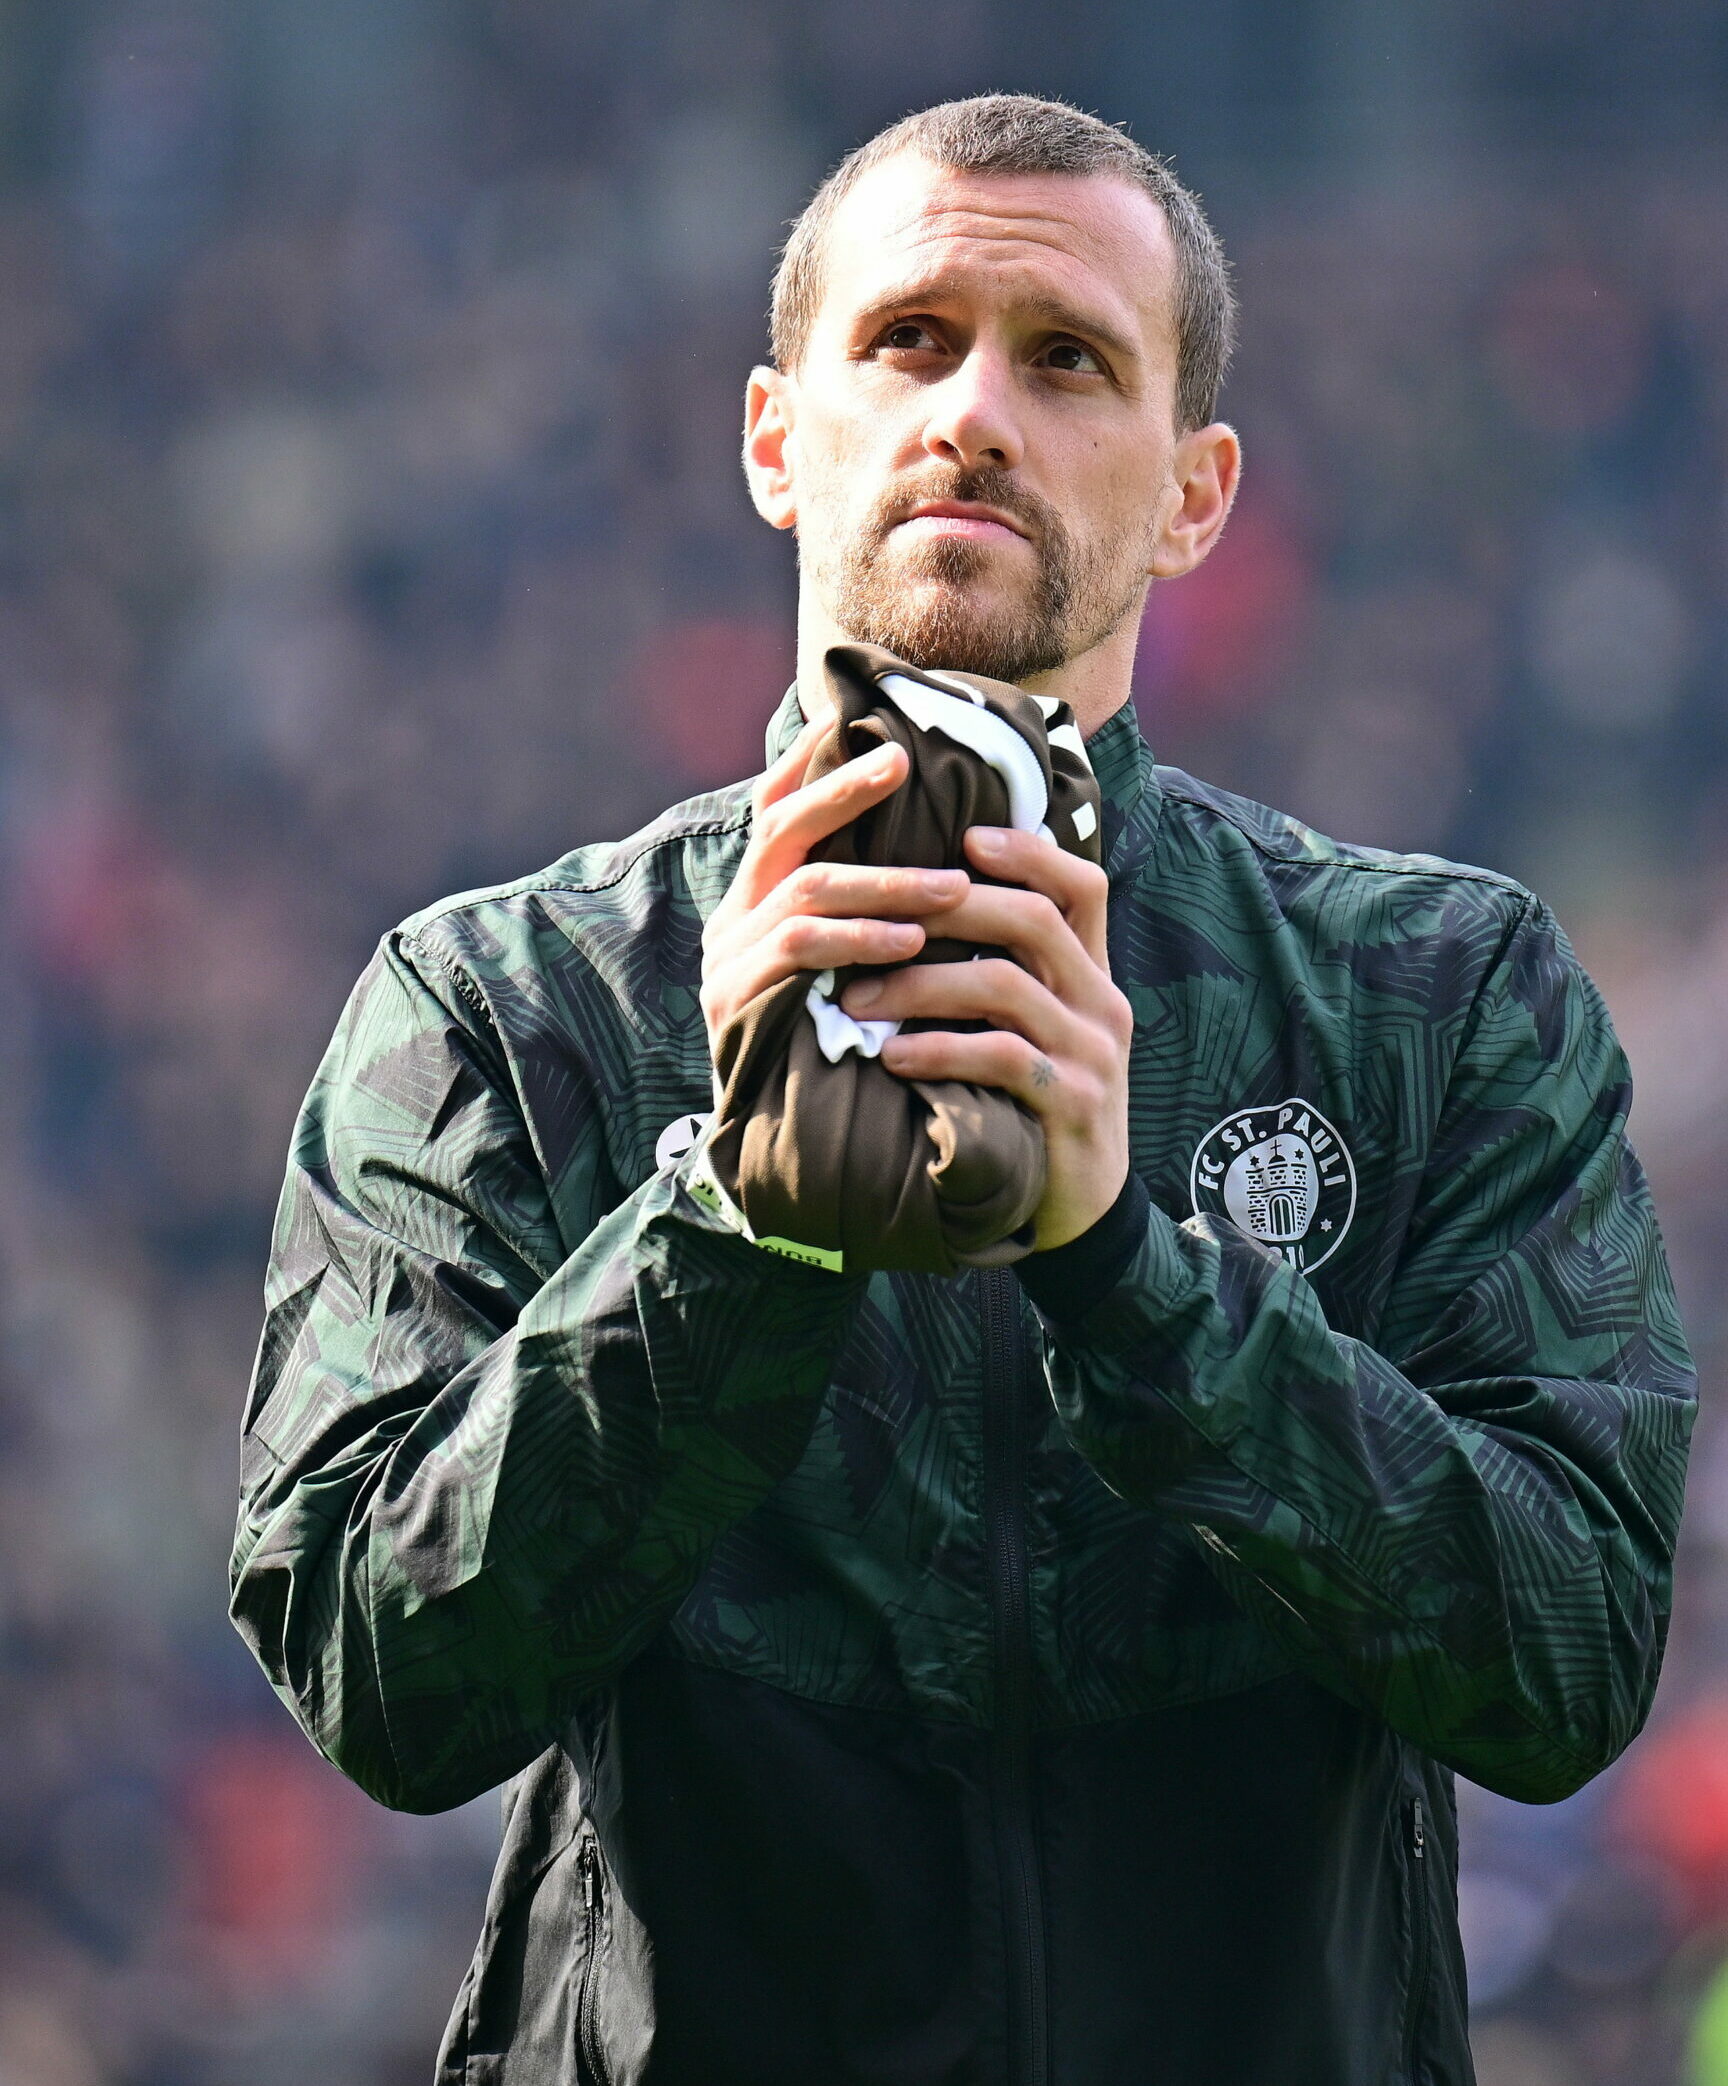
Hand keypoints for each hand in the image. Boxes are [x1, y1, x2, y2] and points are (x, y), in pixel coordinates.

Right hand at [700, 722, 969, 1059]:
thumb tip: (942, 854)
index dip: (807, 762)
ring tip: (951, 888)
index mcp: (757, 899)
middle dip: (844, 790)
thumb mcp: (850, 967)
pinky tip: (909, 943)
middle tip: (904, 761)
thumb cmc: (838, 1046)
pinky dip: (858, 939)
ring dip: (884, 883)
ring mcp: (727, 958)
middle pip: (782, 828)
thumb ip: (867, 910)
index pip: (774, 811)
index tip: (850, 717)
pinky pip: (799, 950)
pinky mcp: (733, 1001)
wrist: (787, 1144)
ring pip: (805, 889)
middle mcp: (732, 918)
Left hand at [839, 826, 1131, 1249]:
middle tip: (868, 923)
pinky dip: (938, 1050)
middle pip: (1032, 920)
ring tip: (856, 1001)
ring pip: (1004, 985)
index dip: (1027, 852)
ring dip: (919, 985)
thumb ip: (1008, 977)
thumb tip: (926, 914)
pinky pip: (1000, 1058)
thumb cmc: (1036, 1109)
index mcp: (1093, 976)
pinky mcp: (1073, 1104)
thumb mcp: (1036, 1033)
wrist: (1081, 1210)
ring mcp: (1094, 1054)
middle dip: (943, 911)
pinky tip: (892, 1058)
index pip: (1082, 885)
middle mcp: (1102, 1003)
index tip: (963, 839)